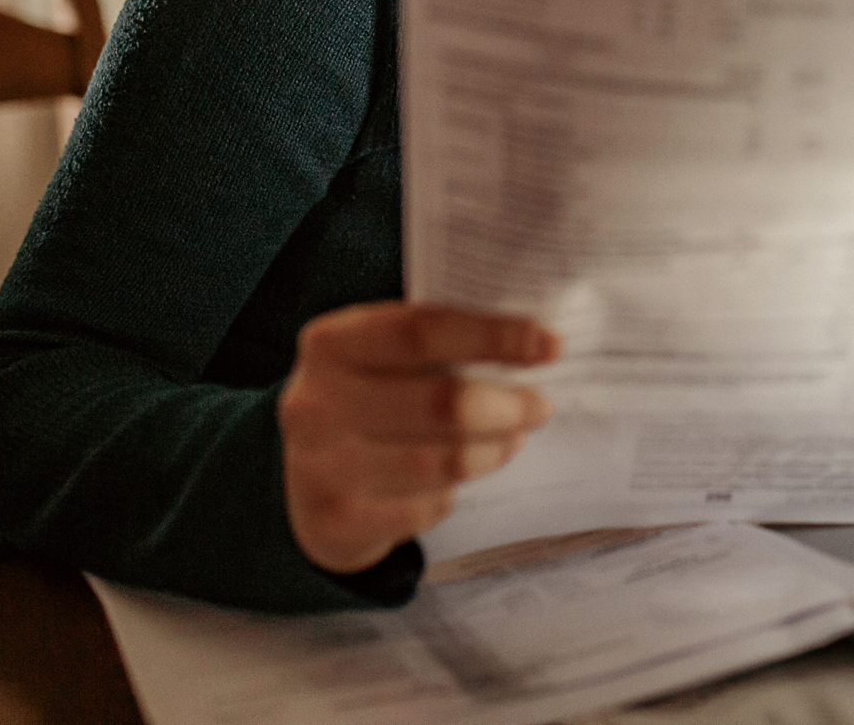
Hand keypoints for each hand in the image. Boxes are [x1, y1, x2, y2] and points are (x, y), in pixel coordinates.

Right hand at [278, 302, 558, 574]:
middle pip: (442, 403)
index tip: (551, 345)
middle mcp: (316, 403)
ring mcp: (323, 467)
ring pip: (444, 461)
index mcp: (330, 344)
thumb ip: (434, 341)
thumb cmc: (365, 400)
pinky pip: (429, 505)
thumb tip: (532, 340)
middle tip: (541, 405)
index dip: (494, 336)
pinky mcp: (339, 520)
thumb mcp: (377, 359)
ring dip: (495, 448)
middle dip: (508, 405)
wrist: (302, 485)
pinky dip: (458, 489)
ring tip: (513, 437)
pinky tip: (463, 473)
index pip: (422, 331)